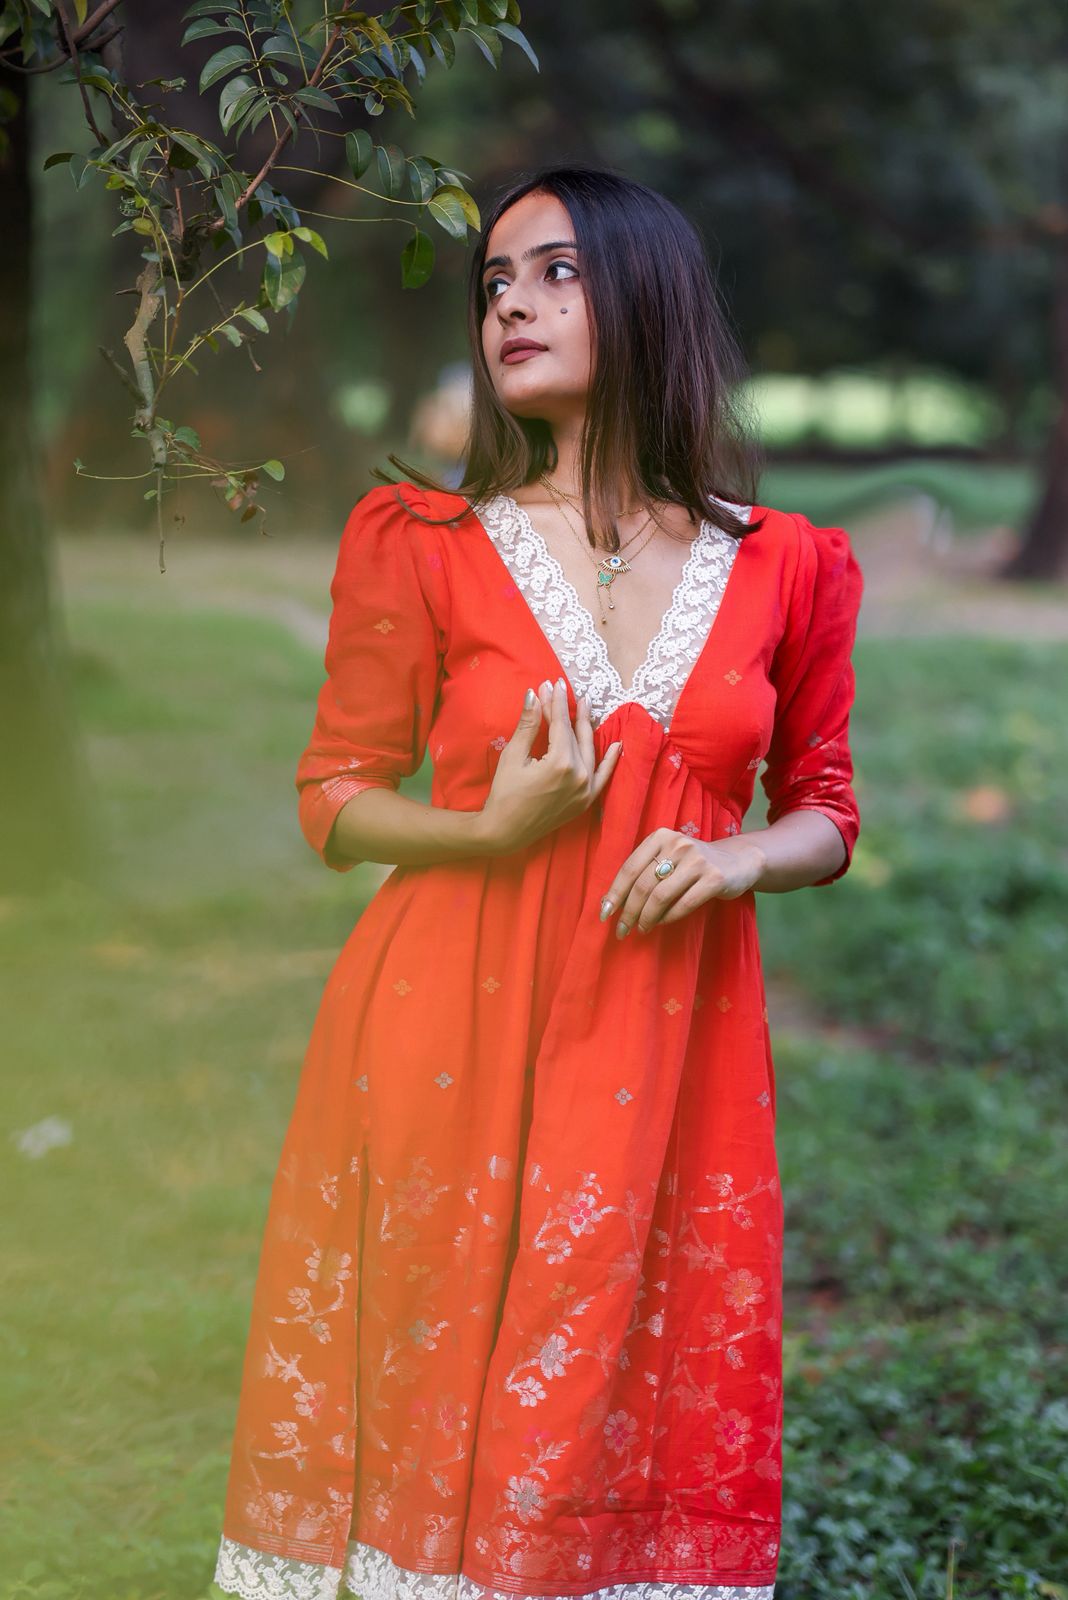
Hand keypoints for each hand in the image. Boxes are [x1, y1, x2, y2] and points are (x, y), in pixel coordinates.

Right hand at [477, 677, 622, 854]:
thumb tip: (534, 694)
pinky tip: (616, 745)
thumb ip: (528, 725)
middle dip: (569, 711)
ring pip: (589, 750)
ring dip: (587, 728)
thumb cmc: (504, 793)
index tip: (552, 684)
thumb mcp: (514, 756)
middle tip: (565, 689)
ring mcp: (585, 789)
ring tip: (586, 707)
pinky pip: (603, 777)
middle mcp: (579, 775)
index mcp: (561, 762)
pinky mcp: (585, 800)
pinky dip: (610, 761)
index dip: (556, 702)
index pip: (560, 724)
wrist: (505, 831)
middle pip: (575, 735)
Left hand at [599, 827, 766, 936]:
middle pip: (643, 885)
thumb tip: (612, 903)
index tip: (604, 914)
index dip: (615, 893)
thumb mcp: (668, 858)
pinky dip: (668, 918)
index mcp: (660, 836)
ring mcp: (697, 860)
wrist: (738, 861)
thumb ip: (644, 872)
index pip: (630, 868)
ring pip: (661, 896)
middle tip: (622, 929)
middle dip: (629, 911)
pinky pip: (684, 904)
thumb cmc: (694, 864)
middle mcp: (677, 844)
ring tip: (642, 929)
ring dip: (647, 918)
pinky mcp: (714, 878)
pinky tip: (661, 923)